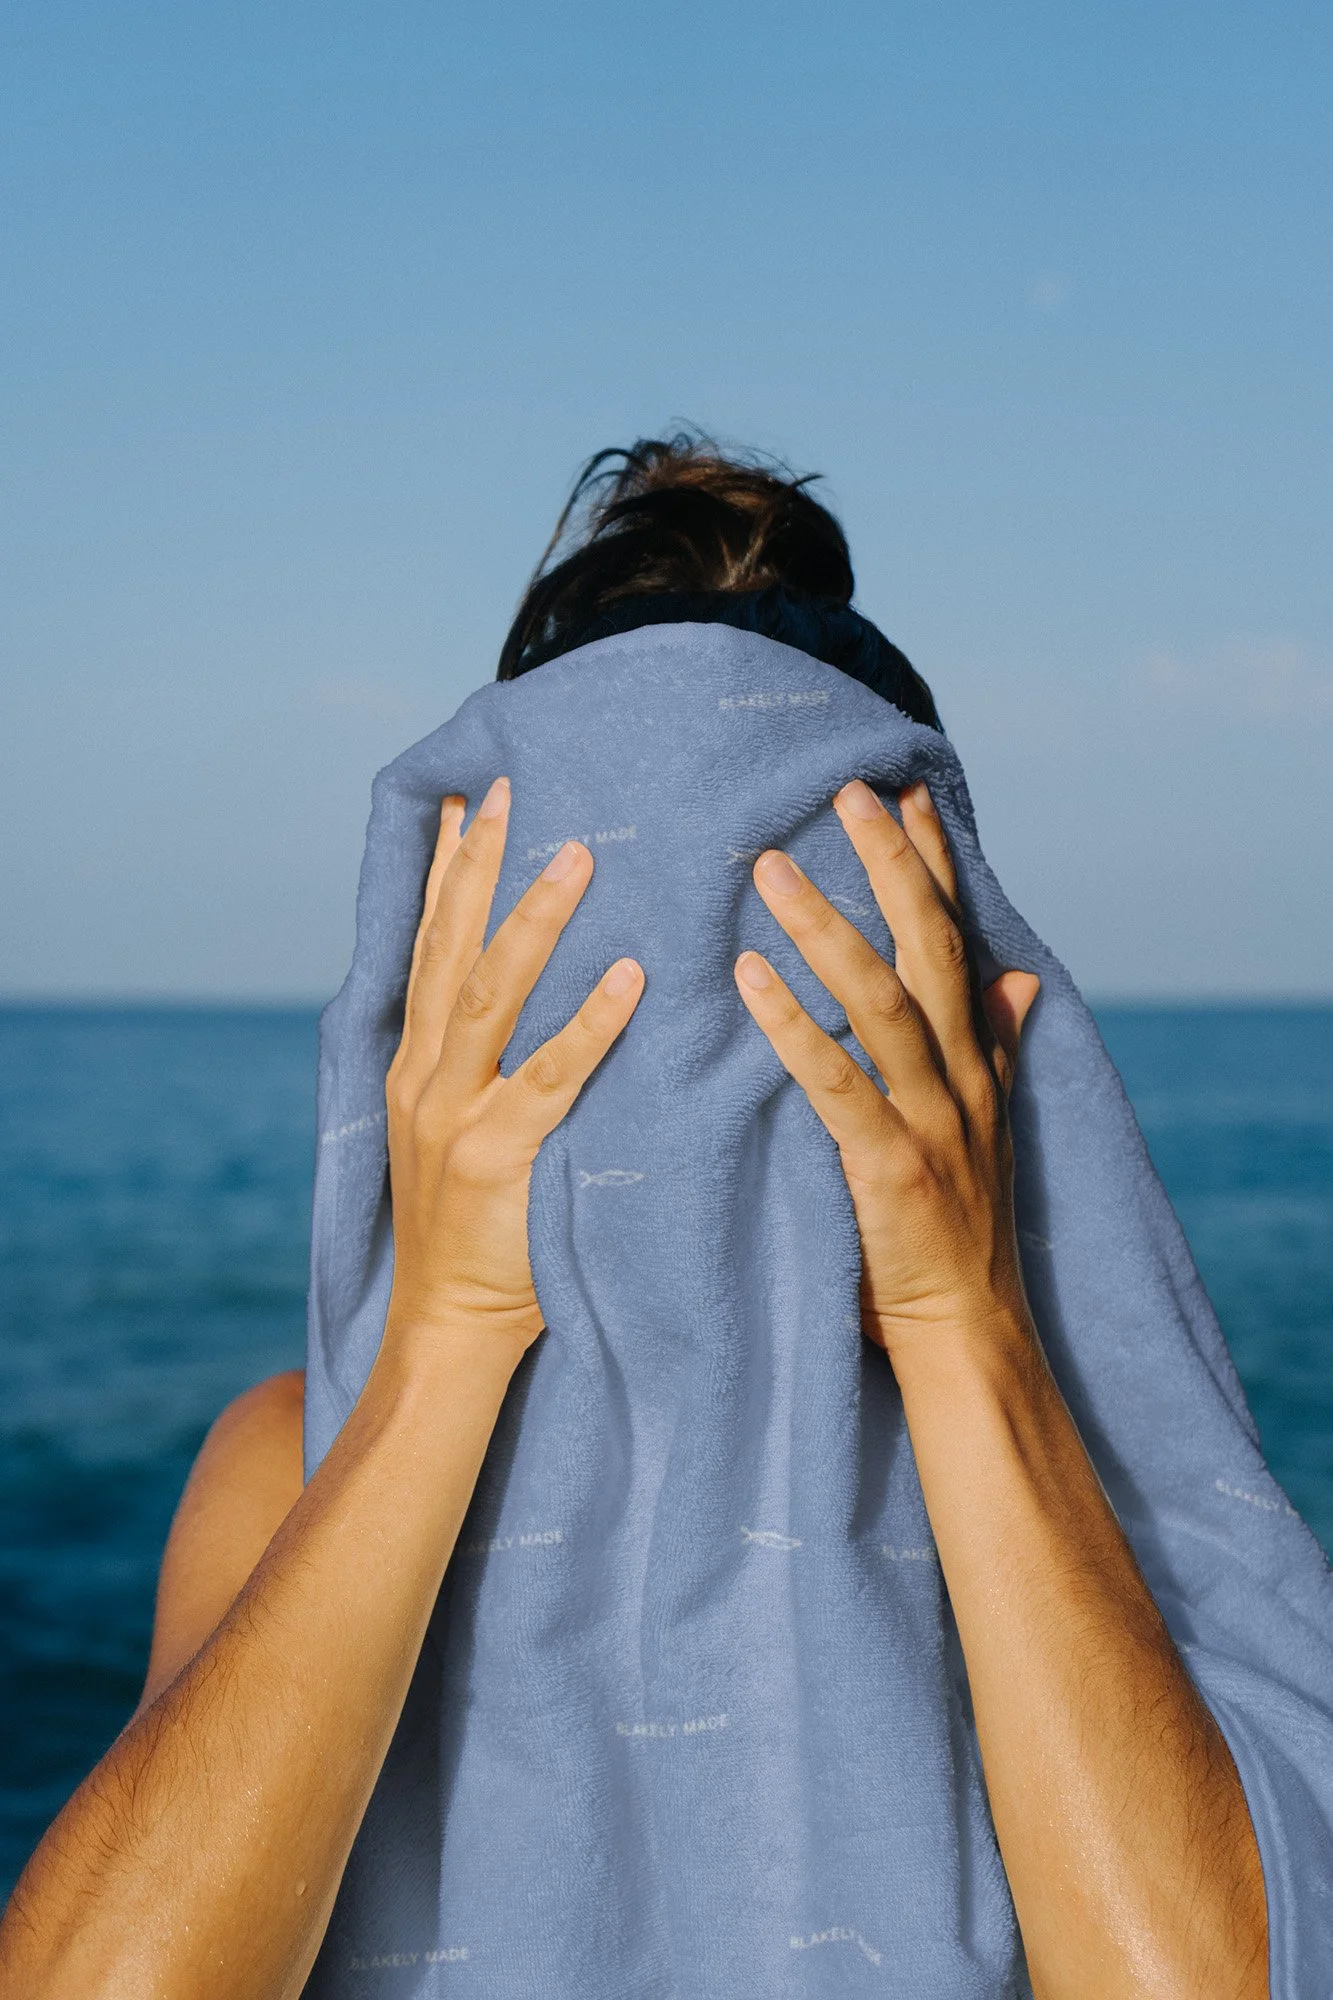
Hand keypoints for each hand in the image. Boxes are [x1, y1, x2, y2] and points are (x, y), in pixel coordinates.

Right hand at [384, 775, 644, 1362]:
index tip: (469, 801)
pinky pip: (548, 1078)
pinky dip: (587, 1024)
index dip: (444, 873)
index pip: (427, 946)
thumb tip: (538, 1001)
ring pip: (489, 994)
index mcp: (417, 1064)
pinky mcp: (496, 1158)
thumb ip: (488, 1069)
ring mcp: (452, 1115)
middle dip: (479, 864)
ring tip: (579, 855)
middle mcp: (424, 1075)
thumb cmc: (481, 1232)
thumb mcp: (461, 1133)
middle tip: (518, 788)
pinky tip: (627, 977)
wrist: (450, 1329)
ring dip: (533, 918)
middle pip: (448, 947)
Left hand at [734, 778, 1039, 1359]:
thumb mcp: (985, 1127)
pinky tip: (748, 979)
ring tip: (771, 868)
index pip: (957, 941)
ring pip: (884, 1002)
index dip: (935, 867)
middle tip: (848, 792)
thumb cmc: (956, 1232)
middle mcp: (964, 1077)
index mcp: (978, 1062)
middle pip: (930, 949)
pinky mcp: (892, 1167)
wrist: (967, 1332)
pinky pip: (837, 1083)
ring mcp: (934, 1120)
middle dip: (893, 866)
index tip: (908, 796)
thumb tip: (1015, 974)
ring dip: (828, 928)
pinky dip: (793, 1026)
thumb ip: (994, 1046)